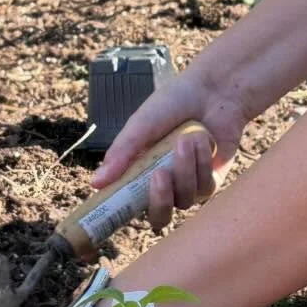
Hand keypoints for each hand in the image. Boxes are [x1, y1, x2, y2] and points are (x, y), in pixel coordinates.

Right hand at [93, 60, 250, 229]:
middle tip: (159, 173)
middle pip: (160, 217)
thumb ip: (121, 154)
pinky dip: (202, 164)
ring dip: (184, 169)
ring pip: (184, 199)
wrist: (212, 89)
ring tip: (185, 138)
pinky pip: (206, 187)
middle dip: (160, 198)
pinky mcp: (213, 180)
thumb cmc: (172, 103)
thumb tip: (94, 183)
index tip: (117, 206)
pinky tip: (203, 140)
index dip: (120, 213)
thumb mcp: (140, 125)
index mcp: (139, 173)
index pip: (127, 206)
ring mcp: (189, 185)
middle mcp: (164, 185)